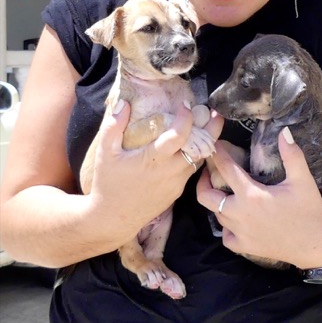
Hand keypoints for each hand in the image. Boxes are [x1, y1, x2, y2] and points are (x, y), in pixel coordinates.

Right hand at [88, 102, 223, 239]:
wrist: (113, 219)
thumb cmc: (108, 183)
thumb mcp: (106, 153)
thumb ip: (113, 126)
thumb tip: (122, 103)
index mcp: (154, 159)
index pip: (179, 135)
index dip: (186, 118)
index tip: (187, 104)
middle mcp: (170, 171)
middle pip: (199, 147)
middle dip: (210, 128)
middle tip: (215, 112)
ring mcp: (177, 183)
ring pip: (199, 159)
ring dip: (206, 142)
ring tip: (209, 124)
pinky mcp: (178, 191)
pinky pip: (192, 170)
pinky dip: (196, 155)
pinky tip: (194, 145)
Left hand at [197, 128, 321, 268]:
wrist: (318, 247)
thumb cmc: (310, 211)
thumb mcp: (302, 180)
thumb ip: (292, 154)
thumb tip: (283, 131)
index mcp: (251, 195)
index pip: (226, 168)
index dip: (218, 153)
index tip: (216, 144)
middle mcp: (240, 214)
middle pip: (206, 195)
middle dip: (202, 180)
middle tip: (208, 169)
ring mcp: (240, 233)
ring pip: (215, 214)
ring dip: (216, 200)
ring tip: (222, 188)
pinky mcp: (245, 247)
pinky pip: (225, 236)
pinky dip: (225, 226)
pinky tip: (233, 217)